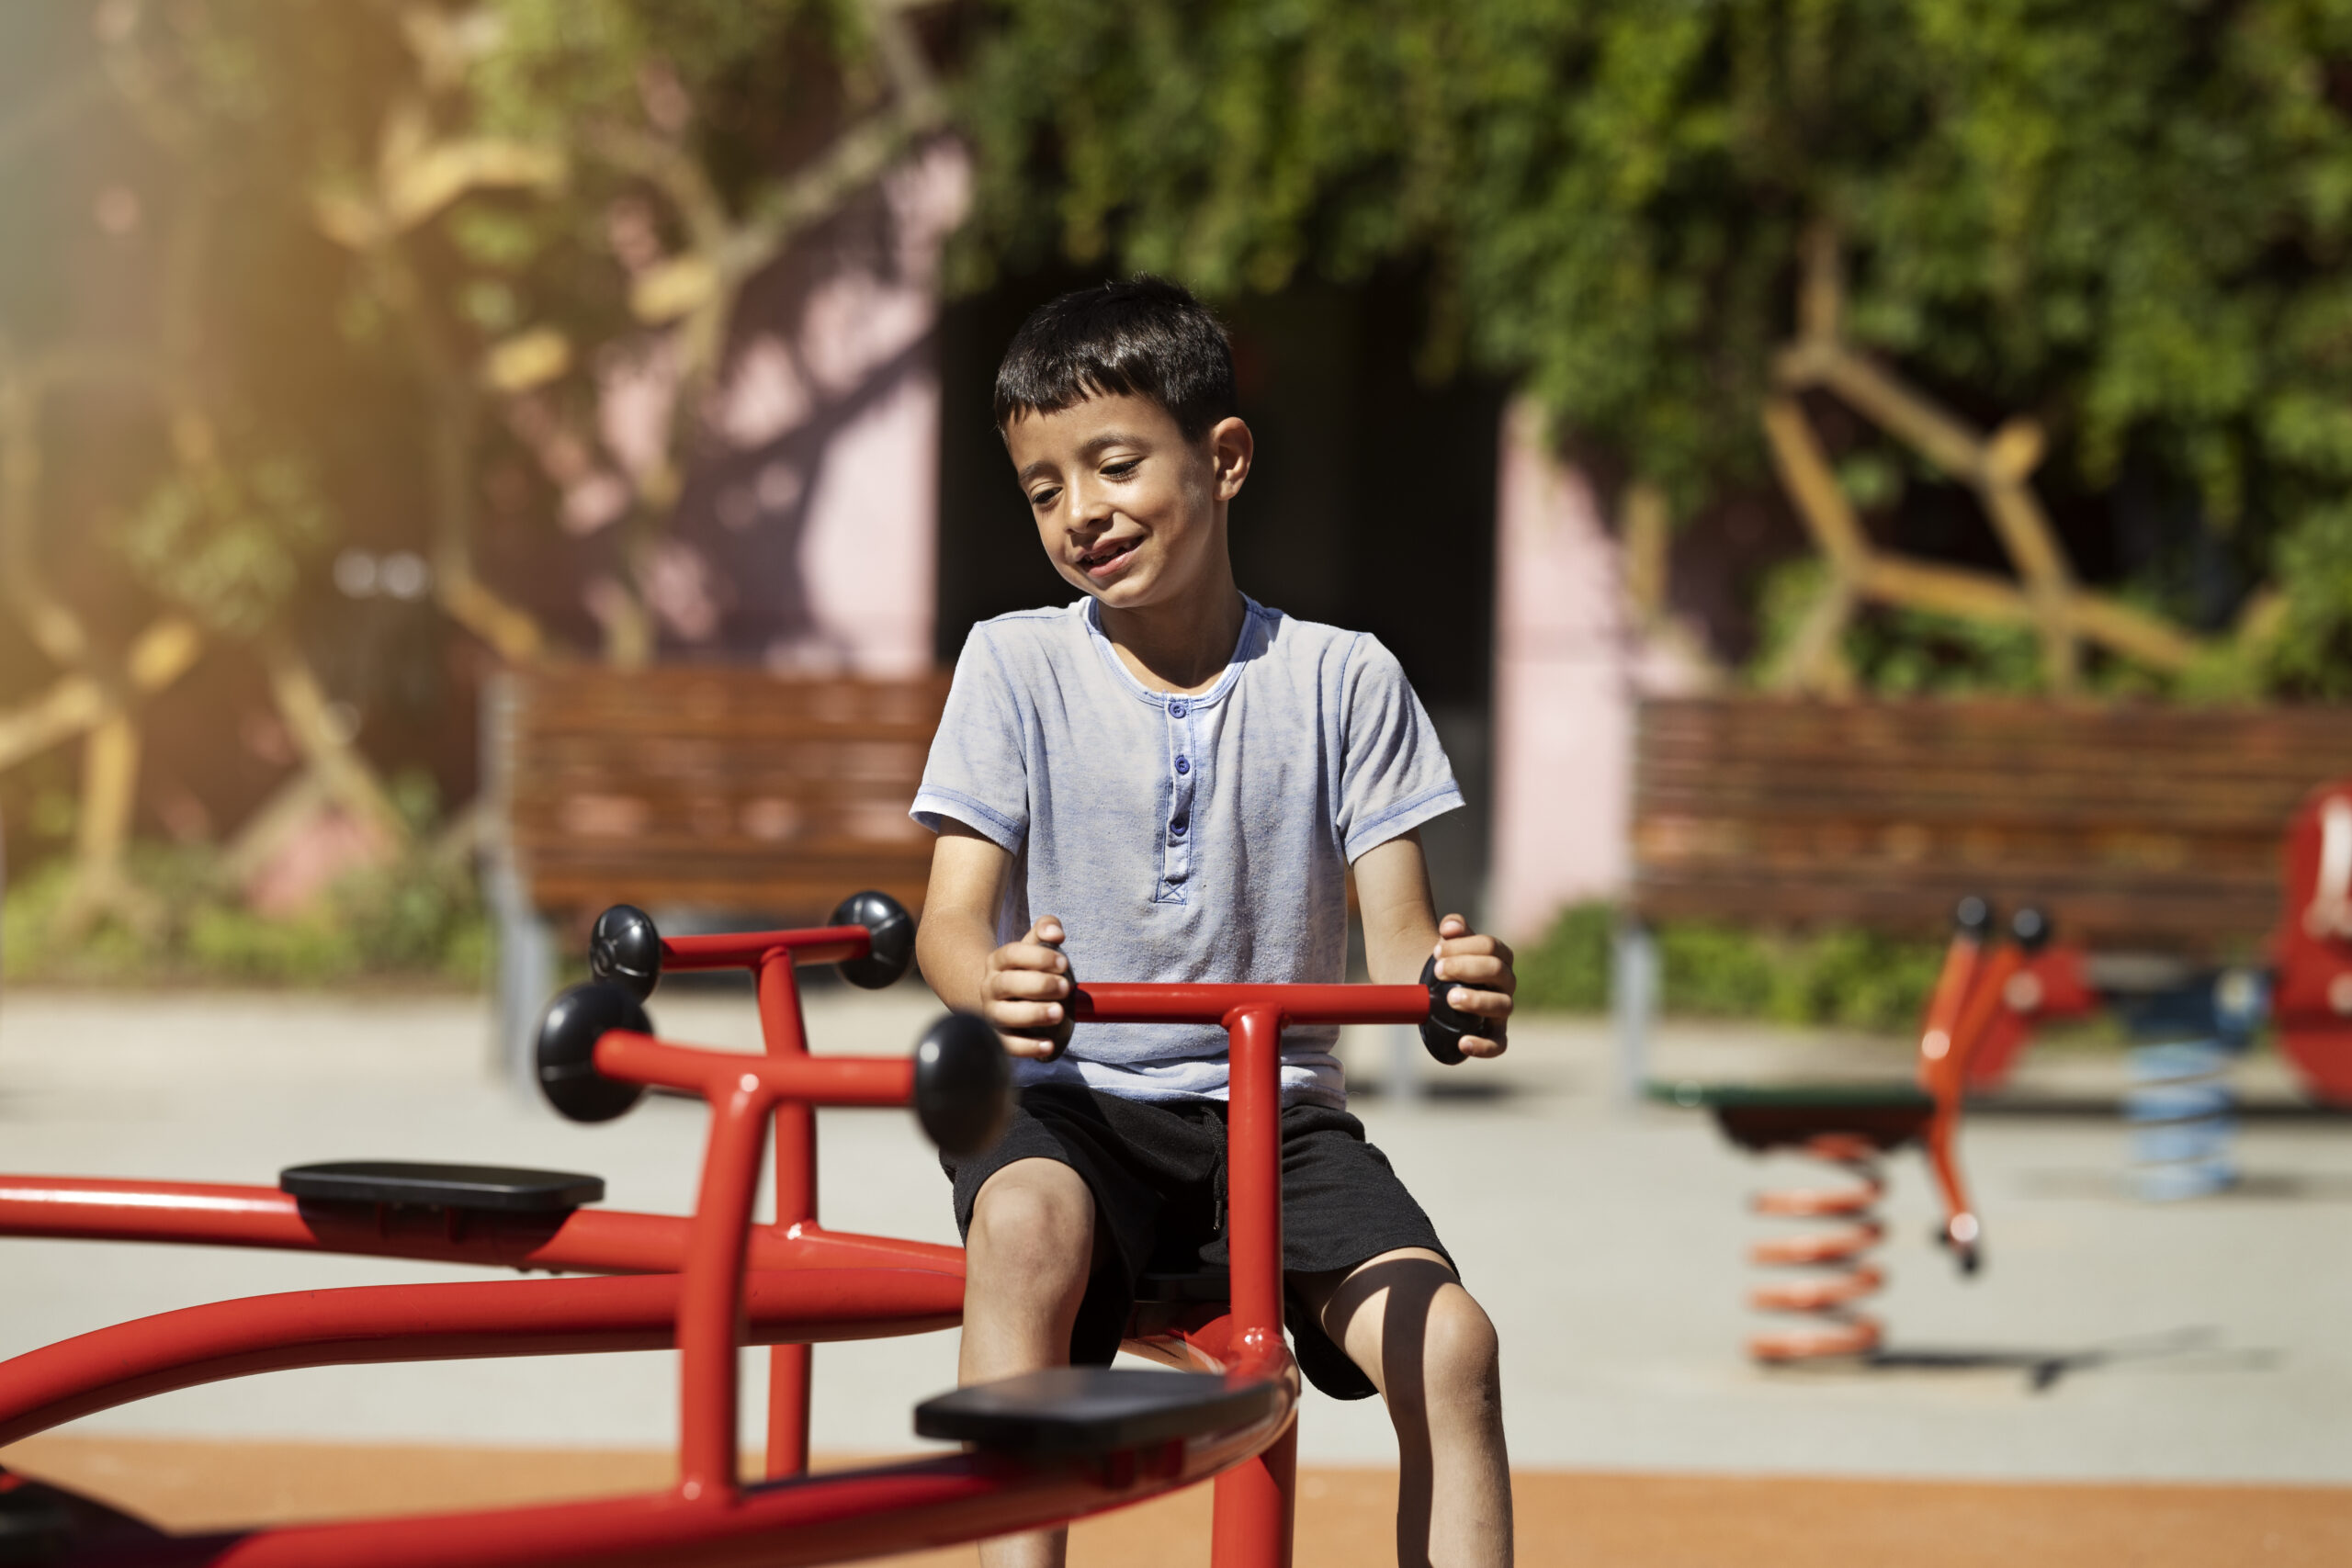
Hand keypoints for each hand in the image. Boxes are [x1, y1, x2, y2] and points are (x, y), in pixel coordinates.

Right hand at [982, 916, 1071, 1059]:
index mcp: (998, 961)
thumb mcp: (1034, 946)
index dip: (1038, 957)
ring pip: (1004, 1015)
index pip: (1012, 954)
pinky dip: (1026, 1047)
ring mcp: (991, 1012)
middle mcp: (990, 986)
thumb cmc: (1026, 970)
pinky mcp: (998, 1036)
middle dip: (1039, 985)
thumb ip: (1046, 929)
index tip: (1063, 962)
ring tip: (1059, 1013)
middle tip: (1065, 987)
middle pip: (1008, 984)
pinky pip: (1007, 1044)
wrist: (998, 998)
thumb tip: (1056, 932)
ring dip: (1032, 1014)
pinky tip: (1048, 1045)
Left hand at [1433, 913, 1513, 1057]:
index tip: (1436, 951)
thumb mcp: (1451, 943)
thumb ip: (1453, 928)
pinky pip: (1499, 1044)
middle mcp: (1506, 982)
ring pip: (1503, 1005)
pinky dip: (1484, 1046)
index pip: (1491, 947)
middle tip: (1438, 970)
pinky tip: (1463, 1043)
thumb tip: (1450, 927)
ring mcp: (1502, 1009)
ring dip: (1477, 1000)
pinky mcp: (1494, 1034)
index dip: (1464, 946)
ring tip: (1450, 998)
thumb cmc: (1448, 963)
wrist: (1437, 988)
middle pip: (1497, 971)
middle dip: (1466, 968)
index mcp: (1500, 957)